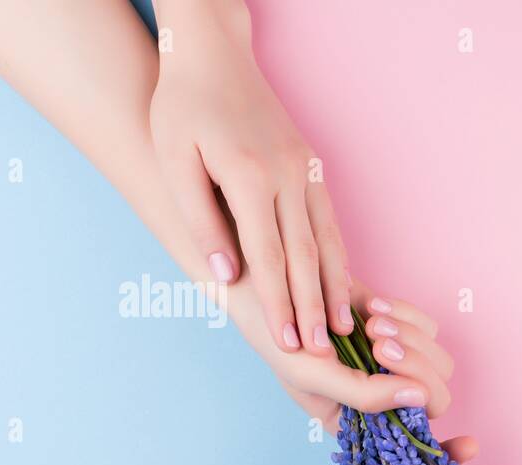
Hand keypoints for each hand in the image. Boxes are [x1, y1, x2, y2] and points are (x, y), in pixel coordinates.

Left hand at [149, 0, 350, 355]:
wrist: (213, 55)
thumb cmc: (182, 108)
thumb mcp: (174, 161)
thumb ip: (201, 219)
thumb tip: (229, 275)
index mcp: (249, 176)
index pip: (269, 256)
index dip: (280, 304)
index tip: (288, 344)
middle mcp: (287, 176)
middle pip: (306, 256)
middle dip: (314, 308)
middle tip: (324, 352)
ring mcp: (306, 171)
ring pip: (328, 241)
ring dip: (336, 288)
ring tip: (346, 329)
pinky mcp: (312, 167)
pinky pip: (330, 222)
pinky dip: (339, 259)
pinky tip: (343, 286)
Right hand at [266, 287, 477, 463]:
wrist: (277, 293)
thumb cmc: (285, 345)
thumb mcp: (314, 377)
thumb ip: (364, 395)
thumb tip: (418, 399)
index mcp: (368, 425)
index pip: (417, 452)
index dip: (448, 454)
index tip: (469, 445)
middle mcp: (389, 399)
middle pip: (437, 399)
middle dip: (417, 371)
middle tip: (379, 346)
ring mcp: (400, 365)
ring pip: (439, 362)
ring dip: (410, 339)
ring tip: (371, 324)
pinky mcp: (404, 329)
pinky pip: (428, 327)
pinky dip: (405, 315)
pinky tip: (370, 306)